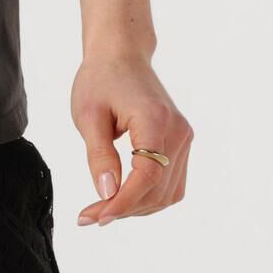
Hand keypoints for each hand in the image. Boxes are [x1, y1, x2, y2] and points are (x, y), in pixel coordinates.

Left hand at [72, 50, 192, 225]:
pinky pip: (171, 183)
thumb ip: (99, 156)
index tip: (96, 217)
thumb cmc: (101, 80)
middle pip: (158, 189)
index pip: (147, 176)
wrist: (121, 56)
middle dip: (124, 209)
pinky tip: (123, 197)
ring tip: (103, 208)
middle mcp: (178, 131)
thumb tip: (107, 193)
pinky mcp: (181, 143)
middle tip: (89, 216)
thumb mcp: (89, 117)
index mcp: (156, 120)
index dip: (123, 202)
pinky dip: (148, 196)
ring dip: (137, 207)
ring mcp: (184, 138)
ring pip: (167, 192)